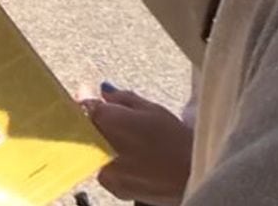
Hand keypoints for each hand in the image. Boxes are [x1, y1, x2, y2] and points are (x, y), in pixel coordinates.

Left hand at [82, 85, 193, 203]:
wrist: (192, 177)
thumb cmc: (176, 139)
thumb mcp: (152, 109)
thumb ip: (122, 98)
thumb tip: (102, 90)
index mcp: (109, 121)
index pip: (85, 107)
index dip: (88, 102)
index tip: (92, 98)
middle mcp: (101, 146)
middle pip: (87, 130)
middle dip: (97, 123)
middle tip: (120, 124)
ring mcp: (106, 170)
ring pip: (96, 151)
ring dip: (105, 145)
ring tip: (135, 145)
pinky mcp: (113, 188)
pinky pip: (105, 170)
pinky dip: (114, 164)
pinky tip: (135, 162)